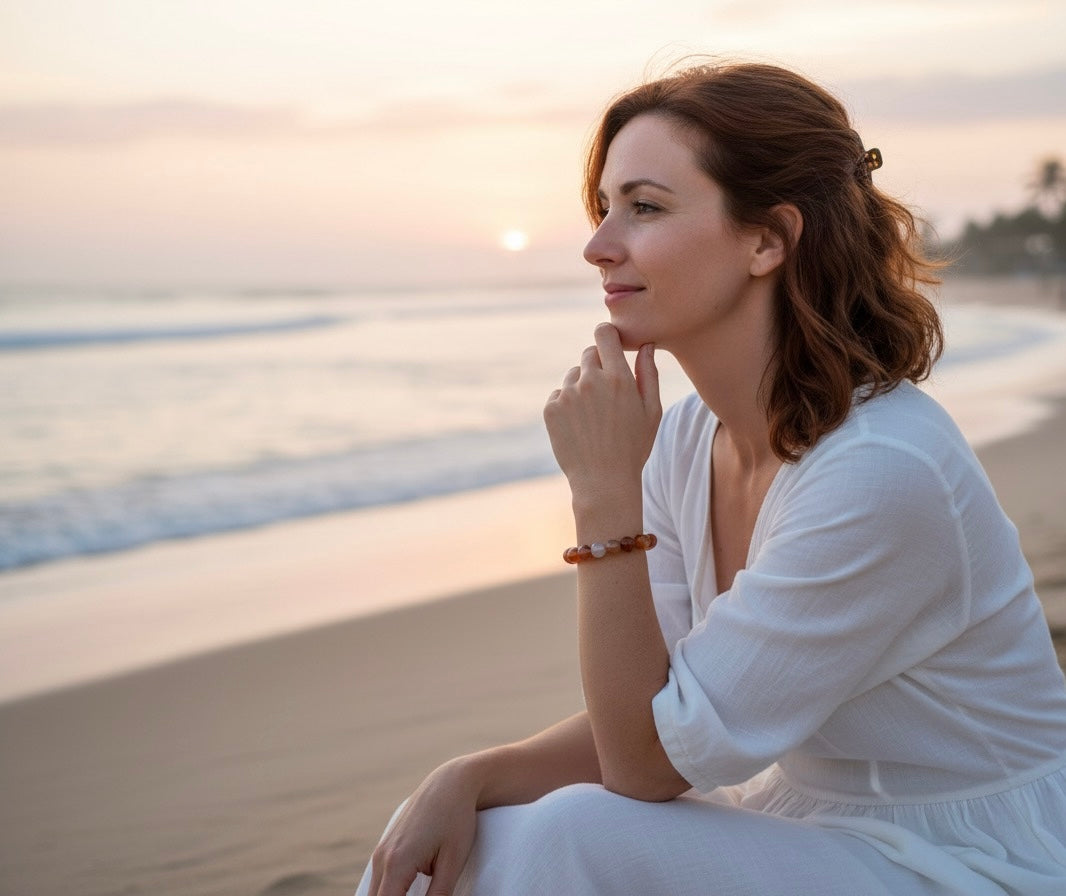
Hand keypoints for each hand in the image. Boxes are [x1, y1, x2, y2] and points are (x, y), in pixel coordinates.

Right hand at [368, 759, 478, 895]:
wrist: (451, 783)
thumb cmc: (456, 819)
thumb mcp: (453, 862)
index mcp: (397, 864)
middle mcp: (382, 859)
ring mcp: (381, 852)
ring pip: (374, 894)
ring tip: (416, 894)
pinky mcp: (386, 848)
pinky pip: (380, 882)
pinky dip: (388, 895)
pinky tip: (404, 894)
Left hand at [543, 323, 660, 499]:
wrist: (603, 482)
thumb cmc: (633, 447)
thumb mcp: (651, 411)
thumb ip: (648, 374)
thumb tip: (646, 345)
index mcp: (619, 378)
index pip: (604, 333)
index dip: (608, 336)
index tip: (612, 345)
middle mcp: (590, 381)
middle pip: (589, 353)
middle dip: (598, 365)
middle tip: (607, 394)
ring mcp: (568, 395)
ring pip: (573, 375)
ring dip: (582, 386)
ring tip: (594, 416)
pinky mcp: (551, 409)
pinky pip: (559, 394)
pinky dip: (567, 405)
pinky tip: (580, 426)